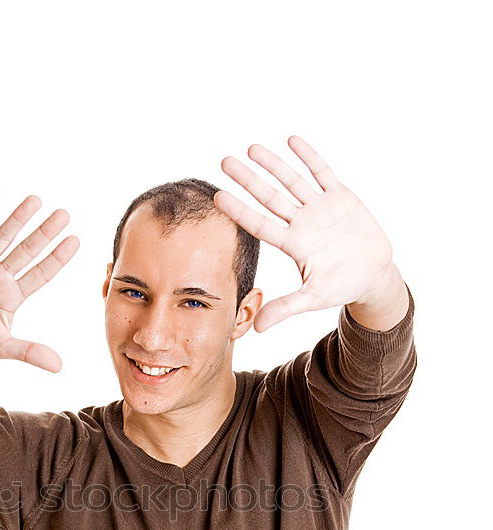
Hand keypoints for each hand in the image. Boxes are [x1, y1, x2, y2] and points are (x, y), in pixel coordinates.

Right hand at [0, 190, 79, 371]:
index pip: (41, 272)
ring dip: (18, 218)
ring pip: (3, 236)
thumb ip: (29, 352)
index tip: (75, 240)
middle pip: (27, 250)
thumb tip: (59, 367)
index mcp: (14, 294)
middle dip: (44, 232)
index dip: (57, 258)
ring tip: (36, 199)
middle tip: (64, 214)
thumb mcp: (2, 347)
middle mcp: (1, 275)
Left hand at [214, 135, 394, 330]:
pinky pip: (322, 173)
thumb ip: (286, 308)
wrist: (373, 275)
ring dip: (273, 164)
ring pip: (292, 181)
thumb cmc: (341, 287)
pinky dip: (309, 157)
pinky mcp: (341, 198)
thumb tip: (258, 328)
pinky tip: (291, 140)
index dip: (240, 210)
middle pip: (270, 197)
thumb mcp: (313, 299)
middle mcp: (302, 222)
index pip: (260, 224)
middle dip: (248, 180)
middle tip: (224, 161)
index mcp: (293, 244)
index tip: (218, 196)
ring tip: (251, 148)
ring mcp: (320, 208)